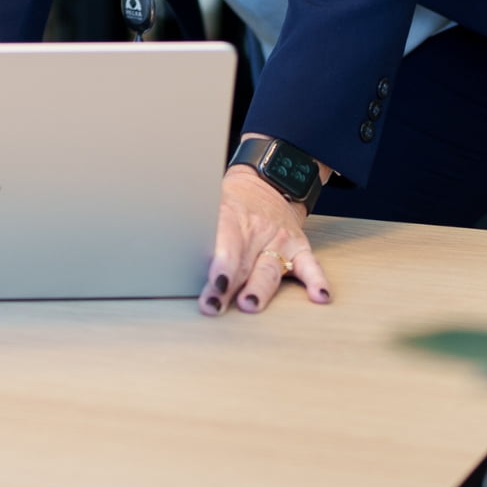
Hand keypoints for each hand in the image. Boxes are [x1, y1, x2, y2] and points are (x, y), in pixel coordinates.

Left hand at [204, 167, 330, 315]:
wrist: (268, 181)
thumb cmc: (232, 201)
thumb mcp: (209, 203)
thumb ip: (195, 229)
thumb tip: (167, 253)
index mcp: (231, 215)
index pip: (226, 241)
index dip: (220, 263)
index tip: (214, 281)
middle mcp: (257, 229)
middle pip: (242, 262)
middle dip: (228, 287)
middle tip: (214, 305)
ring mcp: (280, 239)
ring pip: (270, 268)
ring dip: (260, 289)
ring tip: (251, 303)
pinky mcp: (299, 248)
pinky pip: (311, 266)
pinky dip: (317, 281)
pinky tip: (319, 296)